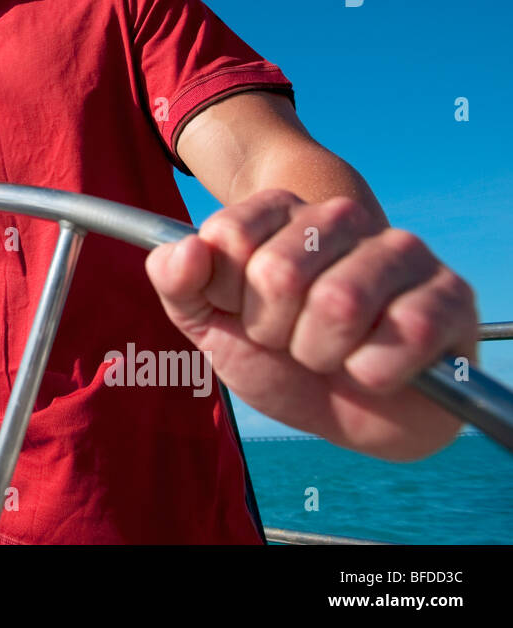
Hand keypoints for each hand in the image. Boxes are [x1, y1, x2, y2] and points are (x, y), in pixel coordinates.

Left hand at [144, 189, 478, 459]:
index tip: (243, 312)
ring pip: (339, 302)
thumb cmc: (280, 359)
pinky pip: (403, 332)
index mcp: (281, 212)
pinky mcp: (449, 293)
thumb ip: (178, 284)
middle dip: (274, 330)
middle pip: (278, 271)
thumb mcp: (210, 324)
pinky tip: (376, 369)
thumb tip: (187, 251)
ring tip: (333, 354)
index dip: (226, 294)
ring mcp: (399, 251)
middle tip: (292, 340)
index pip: (227, 235)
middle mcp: (341, 218)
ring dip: (322, 353)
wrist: (349, 415)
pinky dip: (374, 371)